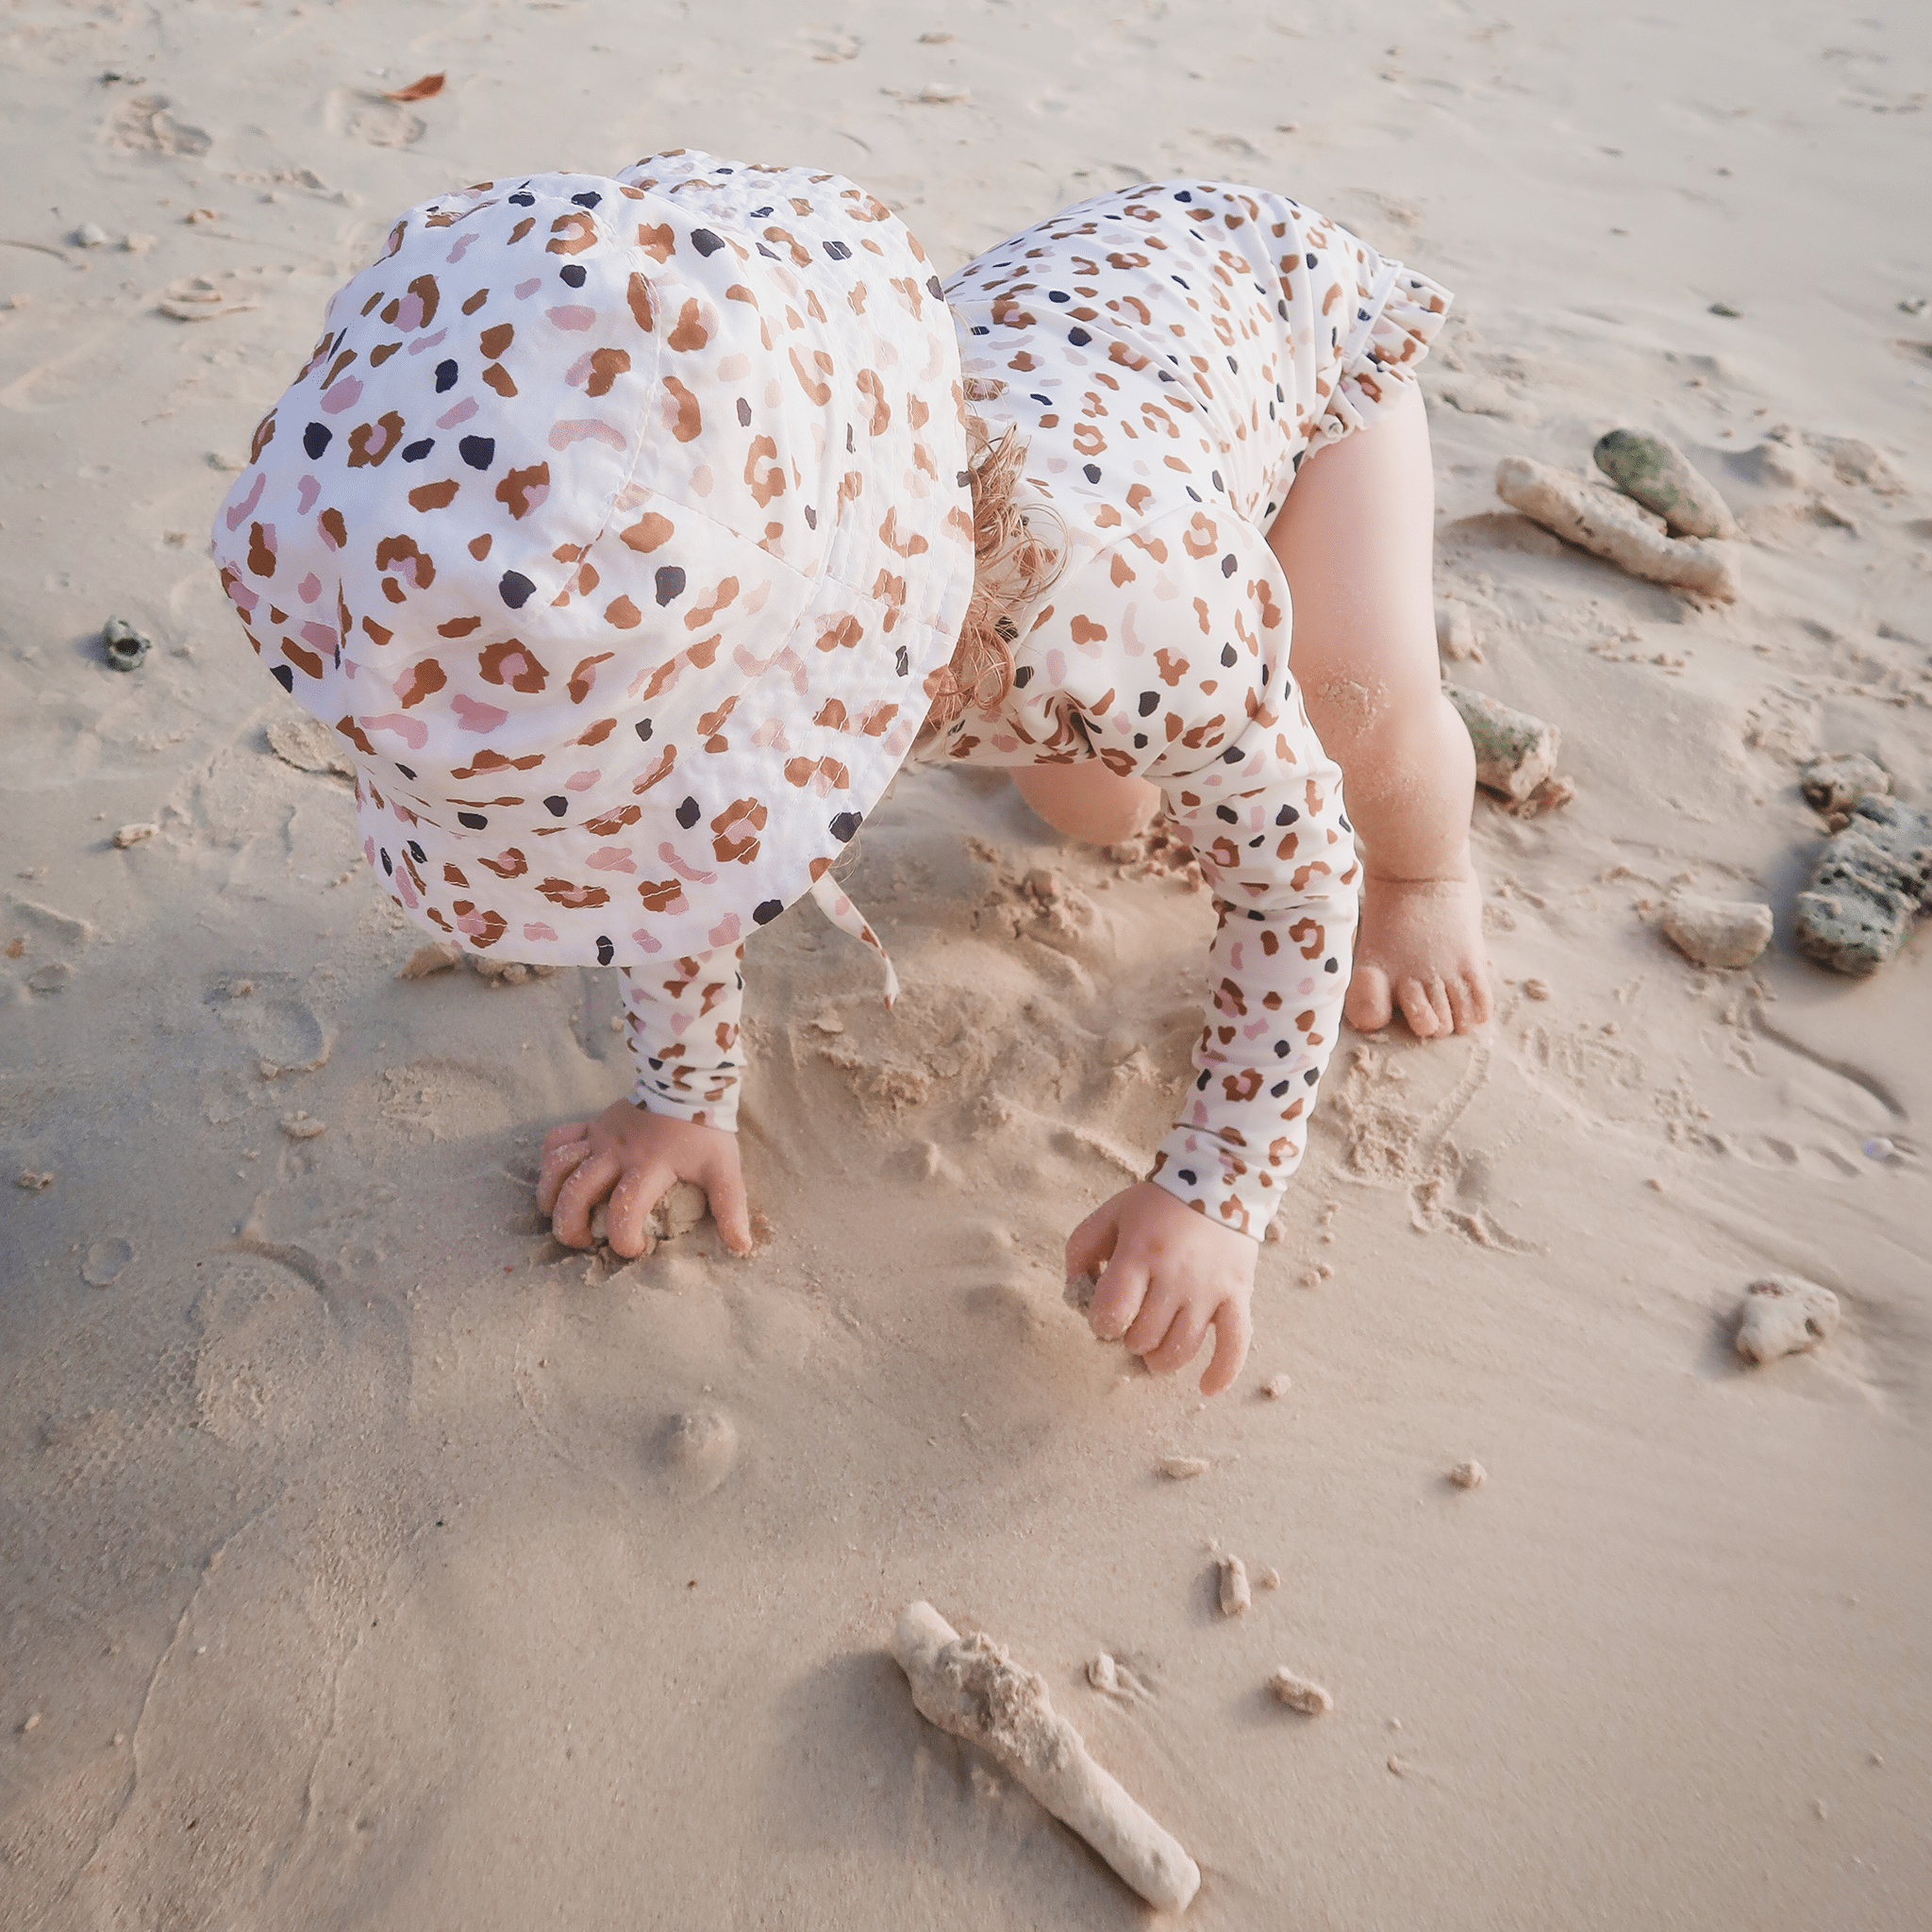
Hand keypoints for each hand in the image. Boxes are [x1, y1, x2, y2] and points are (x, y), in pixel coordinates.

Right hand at [537, 1101, 751, 1257]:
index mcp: (650, 1166)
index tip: (634, 1250)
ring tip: (559, 1218)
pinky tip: (556, 1181)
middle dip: (570, 1228)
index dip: (622, 1238)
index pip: (624, 1208)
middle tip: (583, 1244)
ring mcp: (600, 1137)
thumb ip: (730, 1207)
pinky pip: (556, 1140)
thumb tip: (740, 1247)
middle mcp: (617, 1152)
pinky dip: (549, 1162)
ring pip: (558, 1168)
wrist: (688, 1082)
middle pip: (577, 1194)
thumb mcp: (724, 1169)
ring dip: (551, 1198)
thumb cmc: (705, 1130)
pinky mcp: (591, 1124)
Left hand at [1066, 1182, 1256, 1394]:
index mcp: (1139, 1254)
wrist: (1218, 1181)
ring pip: (1180, 1349)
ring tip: (1154, 1347)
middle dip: (1130, 1338)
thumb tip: (1074, 1290)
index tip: (1106, 1316)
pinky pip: (1235, 1345)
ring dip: (1160, 1357)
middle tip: (1133, 1322)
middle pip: (1143, 1337)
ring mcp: (1209, 1289)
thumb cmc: (1156, 1204)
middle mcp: (1175, 1275)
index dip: (1101, 1324)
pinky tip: (1205, 1389)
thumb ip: (1081, 1250)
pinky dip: (1221, 1373)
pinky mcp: (1238, 1296)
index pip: (1112, 1313)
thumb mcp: (1109, 1215)